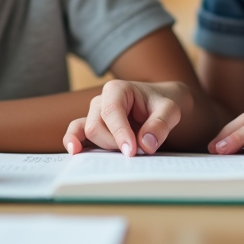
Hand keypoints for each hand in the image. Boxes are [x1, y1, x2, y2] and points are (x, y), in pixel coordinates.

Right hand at [64, 80, 191, 156]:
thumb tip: (145, 144)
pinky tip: (75, 151)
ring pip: (88, 133)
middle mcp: (100, 101)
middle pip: (96, 126)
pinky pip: (76, 133)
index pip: (112, 112)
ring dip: (103, 147)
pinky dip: (74, 141)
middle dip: (114, 143)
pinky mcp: (92, 127)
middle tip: (136, 151)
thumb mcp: (170, 110)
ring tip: (119, 154)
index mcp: (117, 89)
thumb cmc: (161, 105)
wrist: (158, 107)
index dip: (120, 133)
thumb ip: (160, 124)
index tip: (131, 151)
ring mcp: (94, 114)